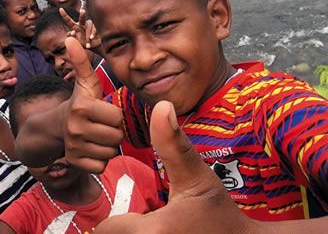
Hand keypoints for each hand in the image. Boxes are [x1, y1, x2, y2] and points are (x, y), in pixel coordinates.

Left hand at [60, 8, 101, 50]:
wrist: (91, 46)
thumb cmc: (81, 42)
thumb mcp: (75, 41)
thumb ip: (72, 38)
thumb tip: (71, 33)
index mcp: (74, 26)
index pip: (68, 20)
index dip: (64, 15)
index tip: (60, 9)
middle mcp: (81, 24)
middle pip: (82, 19)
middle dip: (82, 15)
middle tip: (83, 11)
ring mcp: (89, 26)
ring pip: (89, 26)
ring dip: (88, 35)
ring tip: (88, 44)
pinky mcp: (94, 29)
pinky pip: (94, 30)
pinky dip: (92, 35)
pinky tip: (91, 39)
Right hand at [63, 37, 123, 172]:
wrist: (58, 127)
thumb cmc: (81, 103)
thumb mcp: (85, 83)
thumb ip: (82, 61)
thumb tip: (70, 37)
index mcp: (82, 107)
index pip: (117, 117)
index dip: (114, 115)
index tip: (104, 112)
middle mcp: (75, 128)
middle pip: (116, 136)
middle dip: (113, 131)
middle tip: (101, 125)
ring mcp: (74, 147)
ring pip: (111, 151)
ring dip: (108, 145)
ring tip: (97, 136)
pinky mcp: (75, 162)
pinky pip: (102, 165)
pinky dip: (100, 160)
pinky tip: (92, 149)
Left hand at [96, 101, 254, 233]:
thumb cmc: (221, 213)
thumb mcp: (197, 176)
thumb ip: (174, 145)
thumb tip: (162, 106)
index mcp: (153, 232)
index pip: (107, 228)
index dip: (116, 216)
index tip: (134, 208)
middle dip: (123, 229)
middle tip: (143, 218)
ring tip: (152, 227)